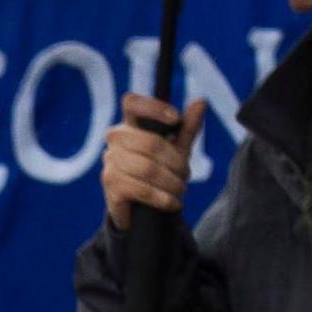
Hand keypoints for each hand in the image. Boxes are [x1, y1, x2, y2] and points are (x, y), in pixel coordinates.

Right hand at [101, 93, 201, 232]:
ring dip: (171, 182)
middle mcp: (116, 139)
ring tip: (180, 190)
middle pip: (150, 142)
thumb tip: (201, 101)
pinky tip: (172, 203)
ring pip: (147, 169)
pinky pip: (141, 189)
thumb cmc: (158, 172)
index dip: (153, 108)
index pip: (132, 103)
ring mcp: (110, 162)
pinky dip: (162, 198)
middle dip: (175, 161)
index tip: (175, 119)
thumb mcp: (176, 149)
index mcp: (131, 124)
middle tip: (186, 174)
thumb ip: (187, 127)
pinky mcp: (111, 186)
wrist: (139, 210)